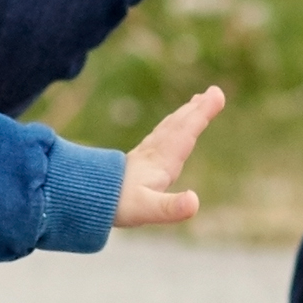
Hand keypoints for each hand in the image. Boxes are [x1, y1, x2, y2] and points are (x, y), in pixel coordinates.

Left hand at [118, 86, 224, 227]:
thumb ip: (171, 207)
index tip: (217, 94)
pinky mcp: (139, 162)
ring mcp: (146, 156)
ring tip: (196, 102)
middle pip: (179, 126)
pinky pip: (160, 137)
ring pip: (169, 129)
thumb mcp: (147, 209)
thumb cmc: (118, 206)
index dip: (202, 113)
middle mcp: (155, 154)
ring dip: (185, 115)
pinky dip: (171, 127)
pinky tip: (170, 130)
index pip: (186, 132)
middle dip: (197, 109)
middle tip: (214, 92)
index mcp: (162, 161)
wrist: (85, 200)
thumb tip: (195, 202)